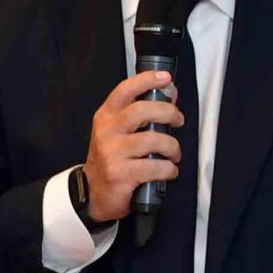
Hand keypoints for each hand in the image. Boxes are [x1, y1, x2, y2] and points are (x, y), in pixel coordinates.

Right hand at [82, 70, 184, 222]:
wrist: (94, 193)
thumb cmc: (112, 159)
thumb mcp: (119, 132)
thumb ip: (142, 113)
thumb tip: (169, 94)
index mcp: (106, 117)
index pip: (124, 90)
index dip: (146, 80)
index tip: (165, 78)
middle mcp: (106, 131)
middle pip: (142, 110)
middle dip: (169, 113)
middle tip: (178, 121)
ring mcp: (112, 153)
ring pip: (153, 140)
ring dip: (172, 147)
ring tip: (174, 154)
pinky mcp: (120, 174)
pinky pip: (155, 167)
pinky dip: (169, 169)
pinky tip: (168, 171)